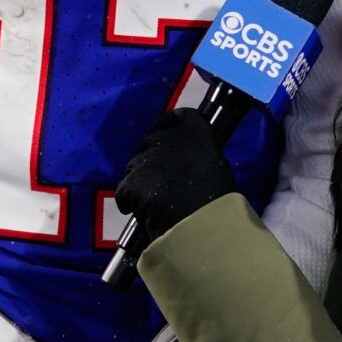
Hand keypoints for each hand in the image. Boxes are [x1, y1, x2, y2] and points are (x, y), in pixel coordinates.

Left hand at [114, 109, 235, 245]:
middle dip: (150, 158)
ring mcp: (148, 159)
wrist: (203, 224)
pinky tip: (141, 213)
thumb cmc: (217, 201)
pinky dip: (128, 201)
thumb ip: (195, 157)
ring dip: (139, 180)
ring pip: (134, 167)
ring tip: (151, 201)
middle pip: (150, 142)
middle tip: (159, 180)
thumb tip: (182, 164)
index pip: (176, 117)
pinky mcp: (132, 181)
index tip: (163, 136)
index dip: (166, 126)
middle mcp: (170, 138)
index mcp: (197, 132)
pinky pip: (123, 191)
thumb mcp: (214, 168)